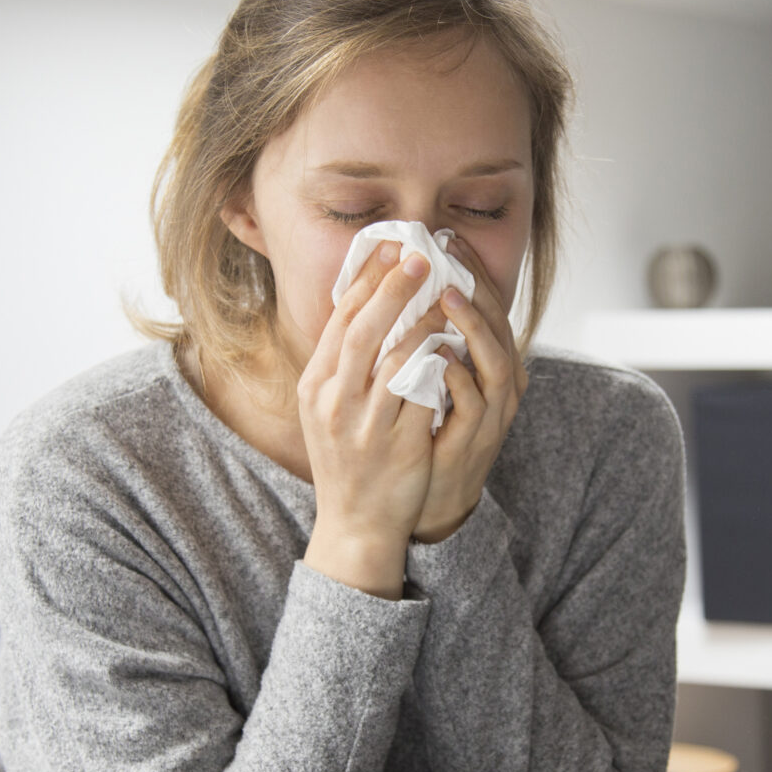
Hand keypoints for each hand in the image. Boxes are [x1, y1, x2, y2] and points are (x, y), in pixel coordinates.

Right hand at [299, 239, 458, 596]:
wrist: (356, 523)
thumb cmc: (348, 460)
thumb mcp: (329, 409)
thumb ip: (343, 364)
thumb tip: (368, 305)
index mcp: (315, 386)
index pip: (339, 321)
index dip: (366, 281)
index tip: (390, 248)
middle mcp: (334, 402)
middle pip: (363, 331)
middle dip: (393, 289)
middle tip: (421, 257)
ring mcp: (365, 425)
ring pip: (395, 359)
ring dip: (423, 321)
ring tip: (446, 296)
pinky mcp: (399, 445)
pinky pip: (423, 394)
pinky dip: (440, 363)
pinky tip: (456, 342)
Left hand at [413, 233, 528, 544]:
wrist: (424, 499)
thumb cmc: (424, 431)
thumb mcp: (428, 377)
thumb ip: (424, 337)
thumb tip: (398, 286)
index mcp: (489, 364)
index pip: (488, 307)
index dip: (471, 271)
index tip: (447, 239)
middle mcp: (500, 386)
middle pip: (500, 327)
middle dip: (477, 289)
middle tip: (449, 257)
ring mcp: (491, 415)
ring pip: (496, 363)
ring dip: (473, 329)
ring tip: (447, 297)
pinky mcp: (474, 442)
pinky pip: (473, 405)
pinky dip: (457, 378)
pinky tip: (437, 356)